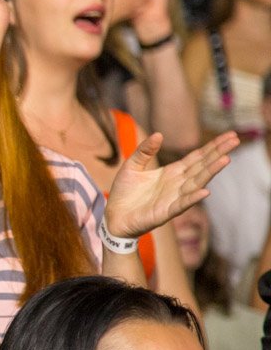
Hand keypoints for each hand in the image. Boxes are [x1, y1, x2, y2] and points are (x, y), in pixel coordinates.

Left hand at [105, 131, 238, 238]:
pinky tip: (204, 192)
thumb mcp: (132, 166)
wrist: (114, 216)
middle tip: (235, 140)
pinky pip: (182, 204)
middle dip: (218, 153)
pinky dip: (193, 198)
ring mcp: (174, 198)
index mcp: (172, 172)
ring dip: (210, 172)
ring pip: (197, 183)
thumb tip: (158, 134)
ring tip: (225, 160)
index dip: (212, 146)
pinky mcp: (166, 212)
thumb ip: (144, 151)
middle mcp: (178, 184)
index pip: (197, 157)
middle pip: (202, 166)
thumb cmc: (124, 192)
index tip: (229, 135)